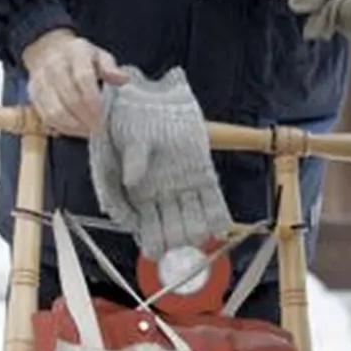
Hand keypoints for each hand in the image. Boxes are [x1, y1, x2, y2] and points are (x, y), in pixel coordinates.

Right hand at [22, 29, 125, 135]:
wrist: (48, 49)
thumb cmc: (79, 57)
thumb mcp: (99, 55)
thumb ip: (110, 68)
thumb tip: (123, 79)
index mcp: (75, 53)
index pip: (83, 79)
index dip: (93, 101)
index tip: (103, 117)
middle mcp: (55, 65)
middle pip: (69, 98)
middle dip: (86, 118)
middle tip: (98, 129)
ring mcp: (41, 79)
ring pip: (54, 110)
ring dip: (72, 126)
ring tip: (87, 132)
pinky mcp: (32, 92)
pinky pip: (44, 115)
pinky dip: (59, 127)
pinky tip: (73, 130)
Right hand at [89, 68, 230, 261]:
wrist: (152, 97)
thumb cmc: (134, 118)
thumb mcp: (130, 135)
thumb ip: (132, 158)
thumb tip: (131, 178)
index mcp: (137, 190)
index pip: (144, 225)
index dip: (150, 240)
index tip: (155, 251)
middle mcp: (160, 192)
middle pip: (170, 226)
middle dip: (175, 241)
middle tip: (180, 252)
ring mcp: (181, 184)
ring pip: (190, 217)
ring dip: (195, 231)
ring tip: (200, 241)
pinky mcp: (200, 172)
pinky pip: (210, 198)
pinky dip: (215, 214)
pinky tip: (221, 227)